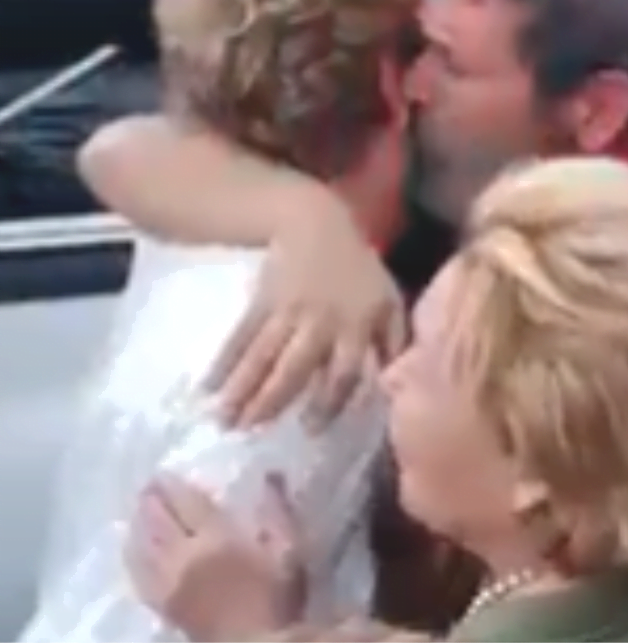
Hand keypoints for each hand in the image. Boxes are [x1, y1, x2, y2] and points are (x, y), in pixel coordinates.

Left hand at [126, 473, 305, 641]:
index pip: (189, 504)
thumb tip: (271, 475)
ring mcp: (169, 582)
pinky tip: (131, 553)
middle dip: (152, 503)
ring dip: (139, 526)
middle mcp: (184, 555)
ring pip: (145, 547)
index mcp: (215, 537)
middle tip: (146, 486)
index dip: (175, 488)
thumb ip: (278, 512)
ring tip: (136, 513)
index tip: (164, 474)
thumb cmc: (275, 597)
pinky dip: (133, 560)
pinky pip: (140, 578)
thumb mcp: (289, 550)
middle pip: (161, 522)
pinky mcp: (164, 606)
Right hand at [206, 199, 406, 429]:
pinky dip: (224, 361)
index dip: (330, 402)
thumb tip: (393, 382)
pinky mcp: (262, 301)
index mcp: (357, 327)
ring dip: (242, 388)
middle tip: (250, 430)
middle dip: (272, 401)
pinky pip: (242, 335)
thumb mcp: (388, 300)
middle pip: (295, 367)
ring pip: (264, 355)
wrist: (316, 223)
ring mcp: (289, 311)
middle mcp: (322, 323)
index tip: (310, 429)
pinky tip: (207, 386)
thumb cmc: (358, 270)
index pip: (344, 372)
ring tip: (223, 419)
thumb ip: (392, 341)